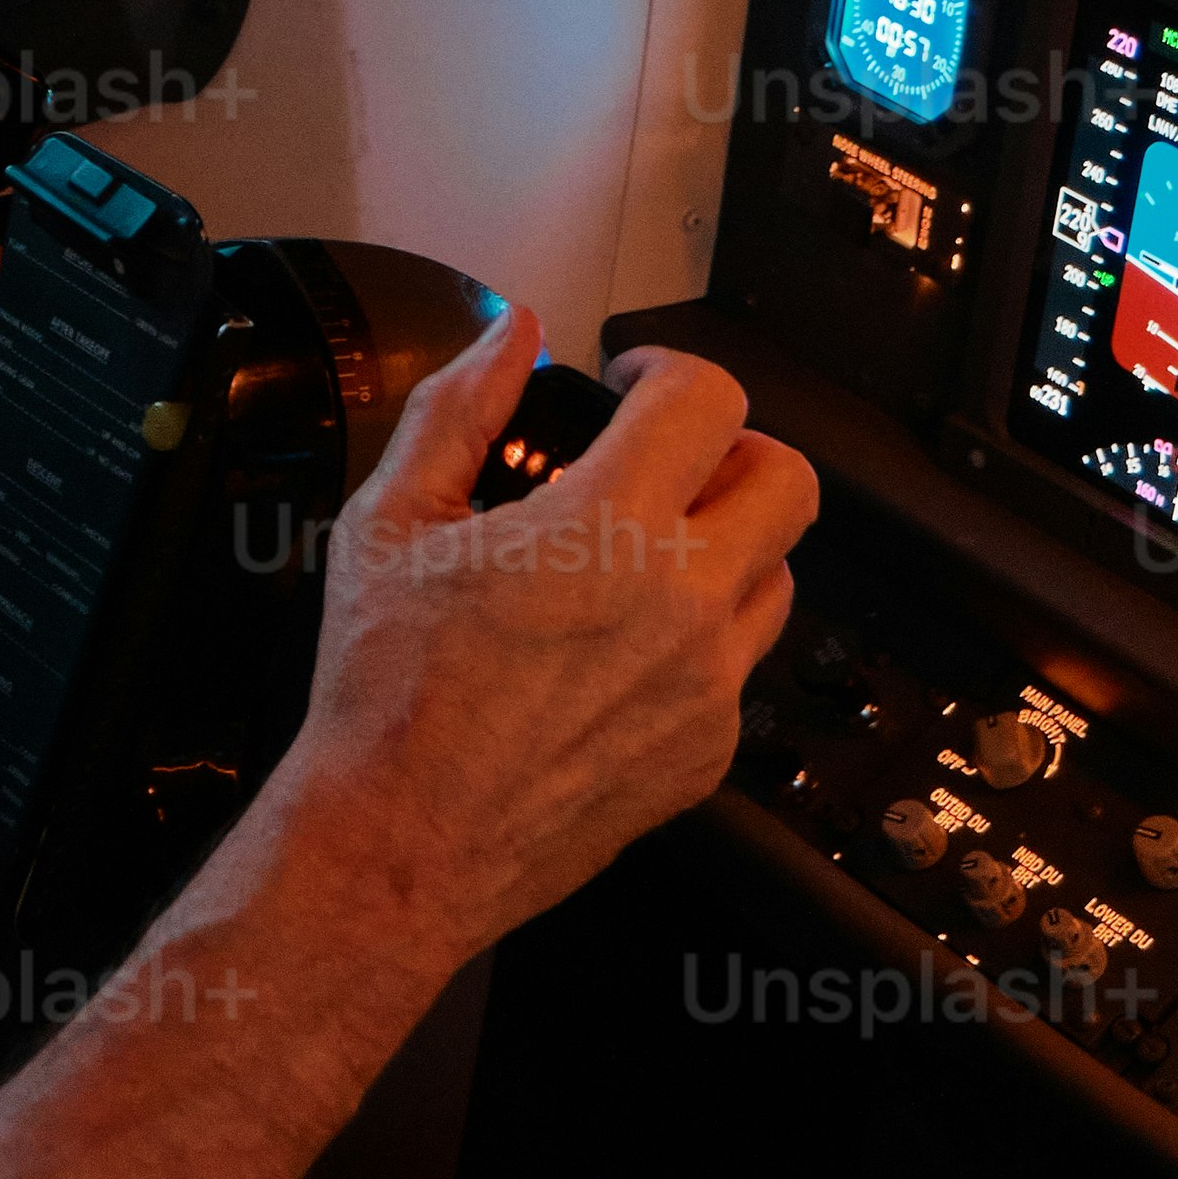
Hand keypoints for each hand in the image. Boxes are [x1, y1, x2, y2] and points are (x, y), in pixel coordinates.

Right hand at [280, 322, 811, 984]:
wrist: (401, 842)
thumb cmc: (388, 687)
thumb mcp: (390, 520)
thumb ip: (456, 409)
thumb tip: (510, 336)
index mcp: (608, 527)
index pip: (709, 399)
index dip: (670, 369)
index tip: (632, 384)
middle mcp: (682, 602)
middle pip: (789, 480)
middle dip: (734, 447)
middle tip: (672, 457)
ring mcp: (708, 686)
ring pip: (780, 575)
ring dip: (730, 542)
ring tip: (651, 552)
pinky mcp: (707, 754)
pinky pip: (742, 669)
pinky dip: (703, 640)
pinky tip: (625, 649)